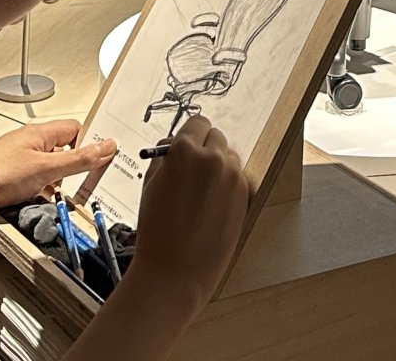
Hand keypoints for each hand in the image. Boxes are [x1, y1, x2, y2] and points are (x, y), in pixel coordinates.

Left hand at [0, 119, 116, 208]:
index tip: (100, 158)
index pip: (76, 129)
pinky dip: (43, 191)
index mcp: (42, 133)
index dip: (89, 142)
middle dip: (74, 166)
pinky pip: (37, 180)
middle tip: (83, 181)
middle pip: (65, 149)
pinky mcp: (13, 175)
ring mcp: (21, 159)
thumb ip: (78, 159)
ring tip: (61, 194)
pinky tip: (41, 201)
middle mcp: (32, 142)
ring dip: (58, 182)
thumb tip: (106, 146)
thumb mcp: (47, 169)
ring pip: (51, 167)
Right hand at [128, 116, 248, 318]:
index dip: (190, 134)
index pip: (197, 123)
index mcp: (185, 151)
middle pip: (215, 136)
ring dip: (218, 165)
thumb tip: (173, 142)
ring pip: (228, 156)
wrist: (175, 273)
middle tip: (193, 169)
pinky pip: (237, 177)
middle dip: (204, 148)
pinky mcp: (245, 195)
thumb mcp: (150, 185)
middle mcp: (213, 158)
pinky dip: (227, 184)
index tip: (188, 144)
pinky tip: (212, 205)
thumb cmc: (157, 231)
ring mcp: (232, 176)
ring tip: (201, 192)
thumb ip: (164, 157)